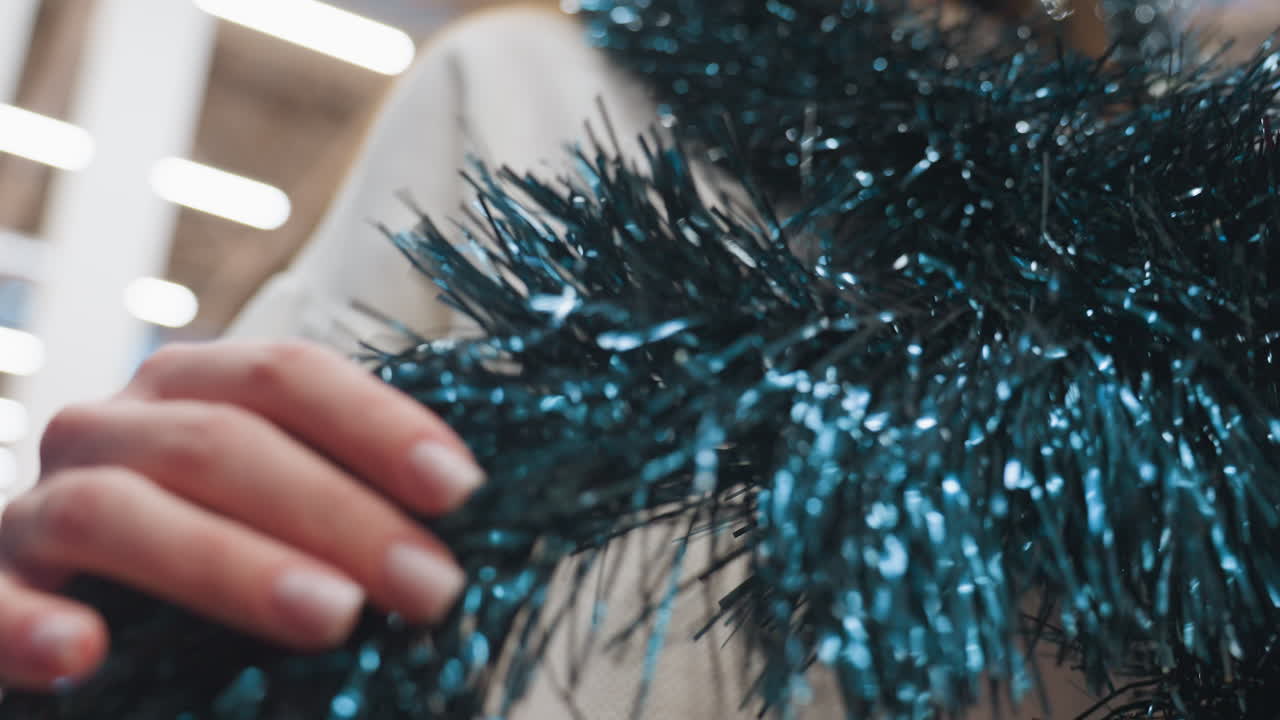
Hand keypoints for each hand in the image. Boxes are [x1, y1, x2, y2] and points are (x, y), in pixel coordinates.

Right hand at [0, 340, 481, 690]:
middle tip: (431, 586)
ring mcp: (38, 510)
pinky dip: (27, 625)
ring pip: (119, 509)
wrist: (91, 624)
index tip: (462, 488)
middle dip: (338, 511)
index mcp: (195, 392)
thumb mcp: (287, 523)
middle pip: (220, 439)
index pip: (287, 376)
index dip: (378, 423)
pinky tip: (84, 654)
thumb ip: (350, 515)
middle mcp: (113, 431)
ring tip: (331, 616)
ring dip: (230, 563)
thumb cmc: (218, 568)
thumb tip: (463, 534)